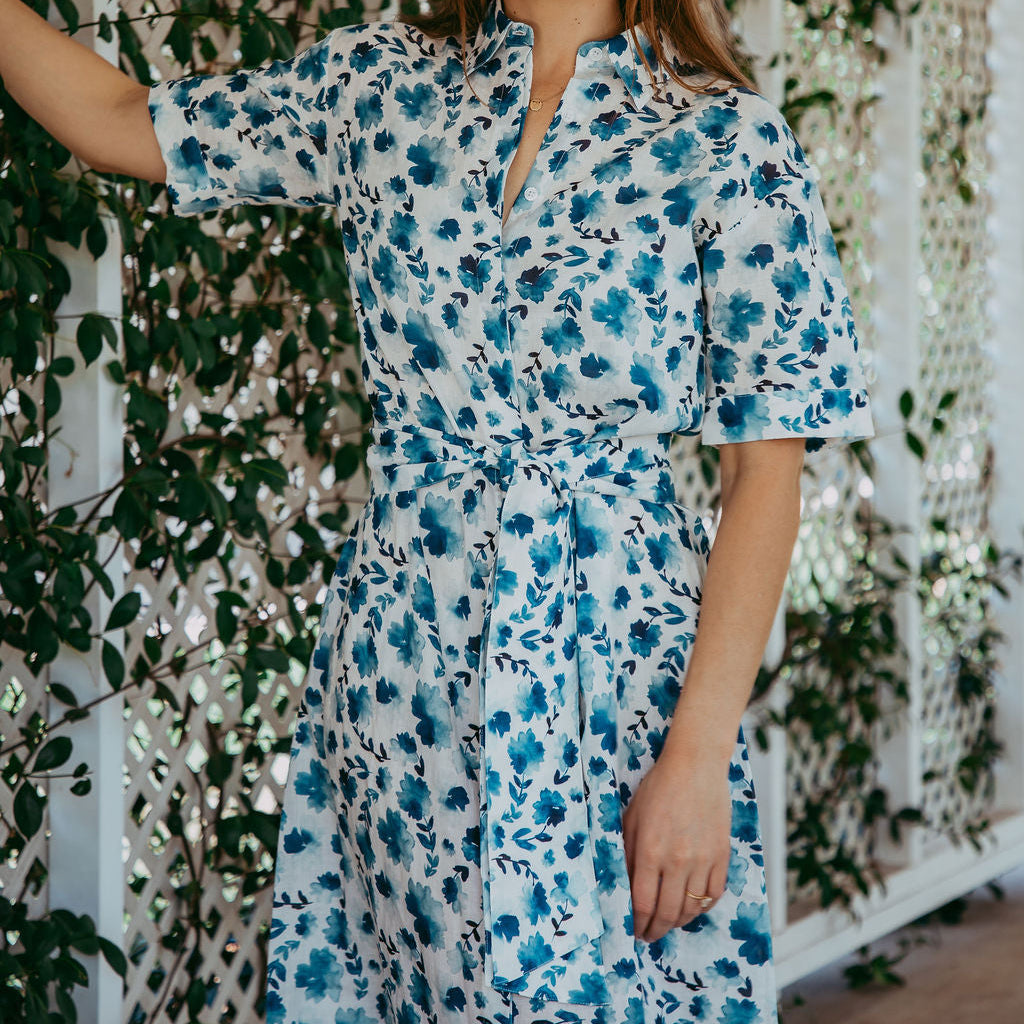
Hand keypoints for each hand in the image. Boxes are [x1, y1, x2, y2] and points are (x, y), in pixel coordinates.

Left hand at [621, 750, 731, 942]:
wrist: (695, 767)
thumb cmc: (658, 788)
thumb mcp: (632, 819)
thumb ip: (628, 854)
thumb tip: (625, 887)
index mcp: (651, 851)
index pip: (643, 903)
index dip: (637, 923)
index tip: (634, 930)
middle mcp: (678, 860)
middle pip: (667, 913)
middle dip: (655, 930)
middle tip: (649, 934)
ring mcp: (703, 859)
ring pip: (692, 908)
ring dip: (678, 922)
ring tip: (668, 922)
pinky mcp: (722, 855)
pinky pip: (714, 894)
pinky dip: (702, 906)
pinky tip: (692, 906)